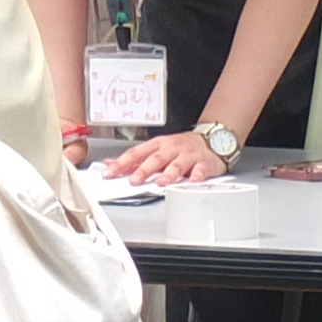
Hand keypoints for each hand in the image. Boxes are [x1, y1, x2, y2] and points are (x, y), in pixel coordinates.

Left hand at [105, 127, 233, 184]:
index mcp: (157, 145)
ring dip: (169, 173)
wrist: (212, 139)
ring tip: (161, 182)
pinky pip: (200, 170)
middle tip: (134, 180)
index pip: (136, 153)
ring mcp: (187, 155)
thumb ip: (135, 159)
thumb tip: (111, 164)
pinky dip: (197, 175)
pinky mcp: (204, 163)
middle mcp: (171, 149)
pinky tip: (193, 181)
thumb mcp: (156, 149)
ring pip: (177, 164)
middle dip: (144, 170)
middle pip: (155, 159)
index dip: (122, 163)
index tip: (109, 173)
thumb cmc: (181, 147)